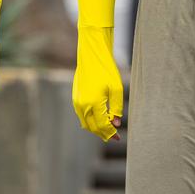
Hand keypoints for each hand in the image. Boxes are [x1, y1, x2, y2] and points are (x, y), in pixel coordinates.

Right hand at [73, 25, 123, 140]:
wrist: (91, 56)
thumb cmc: (106, 70)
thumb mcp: (116, 89)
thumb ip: (116, 108)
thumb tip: (116, 123)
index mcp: (93, 103)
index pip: (102, 126)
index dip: (111, 133)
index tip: (118, 137)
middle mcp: (82, 104)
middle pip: (92, 127)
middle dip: (103, 133)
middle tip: (114, 136)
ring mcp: (77, 101)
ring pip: (85, 123)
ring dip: (96, 128)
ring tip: (107, 128)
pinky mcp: (75, 97)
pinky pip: (82, 115)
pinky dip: (90, 120)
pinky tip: (99, 118)